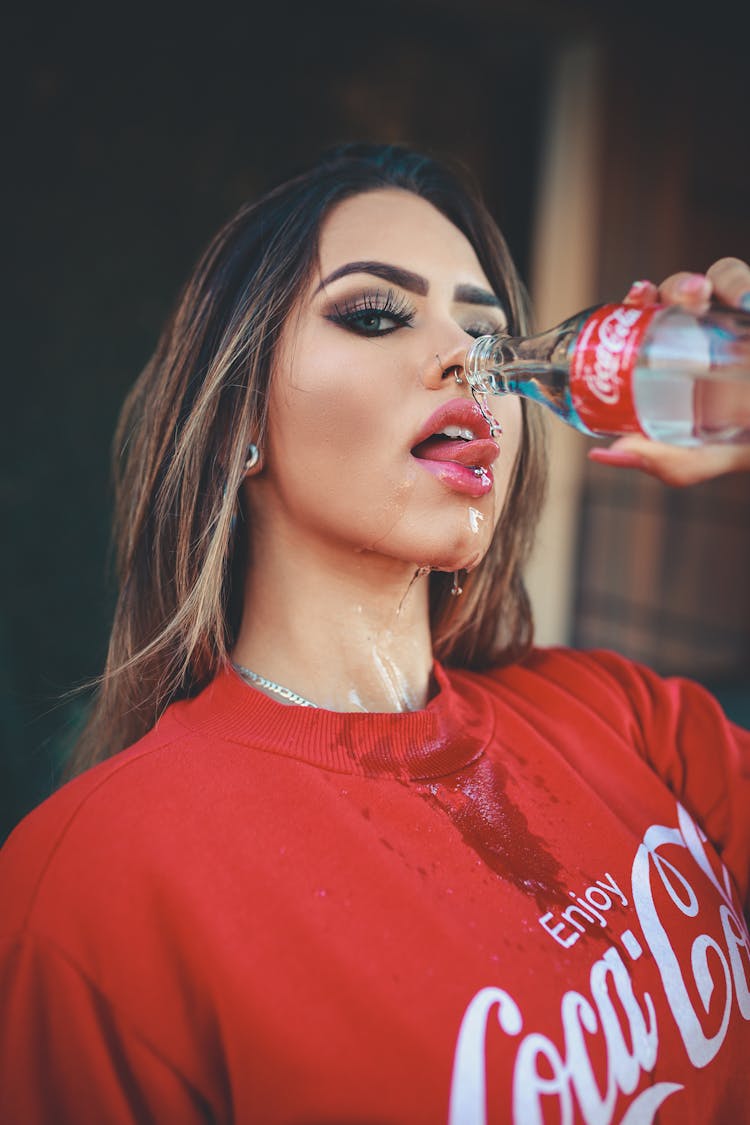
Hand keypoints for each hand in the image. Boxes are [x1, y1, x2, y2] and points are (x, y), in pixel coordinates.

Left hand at [587, 258, 749, 485]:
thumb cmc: (742, 444)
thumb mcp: (700, 457)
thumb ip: (663, 461)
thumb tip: (604, 454)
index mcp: (681, 360)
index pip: (650, 322)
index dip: (633, 307)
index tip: (629, 303)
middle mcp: (707, 335)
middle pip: (675, 295)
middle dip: (662, 289)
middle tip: (651, 297)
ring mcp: (734, 322)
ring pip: (712, 279)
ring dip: (695, 281)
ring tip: (696, 294)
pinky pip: (742, 282)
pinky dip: (739, 284)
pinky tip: (742, 303)